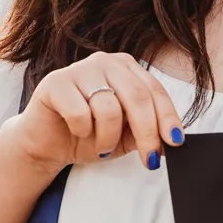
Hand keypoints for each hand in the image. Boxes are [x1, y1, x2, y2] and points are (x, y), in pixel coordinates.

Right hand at [5, 51, 184, 173]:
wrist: (47, 144)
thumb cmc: (88, 135)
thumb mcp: (125, 136)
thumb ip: (147, 132)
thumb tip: (172, 139)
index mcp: (126, 69)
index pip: (155, 91)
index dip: (167, 118)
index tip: (175, 142)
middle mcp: (105, 62)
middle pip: (137, 97)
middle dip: (147, 133)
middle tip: (149, 160)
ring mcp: (79, 69)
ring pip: (109, 108)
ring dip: (108, 138)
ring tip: (100, 147)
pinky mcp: (55, 82)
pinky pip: (80, 113)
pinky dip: (82, 131)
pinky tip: (76, 132)